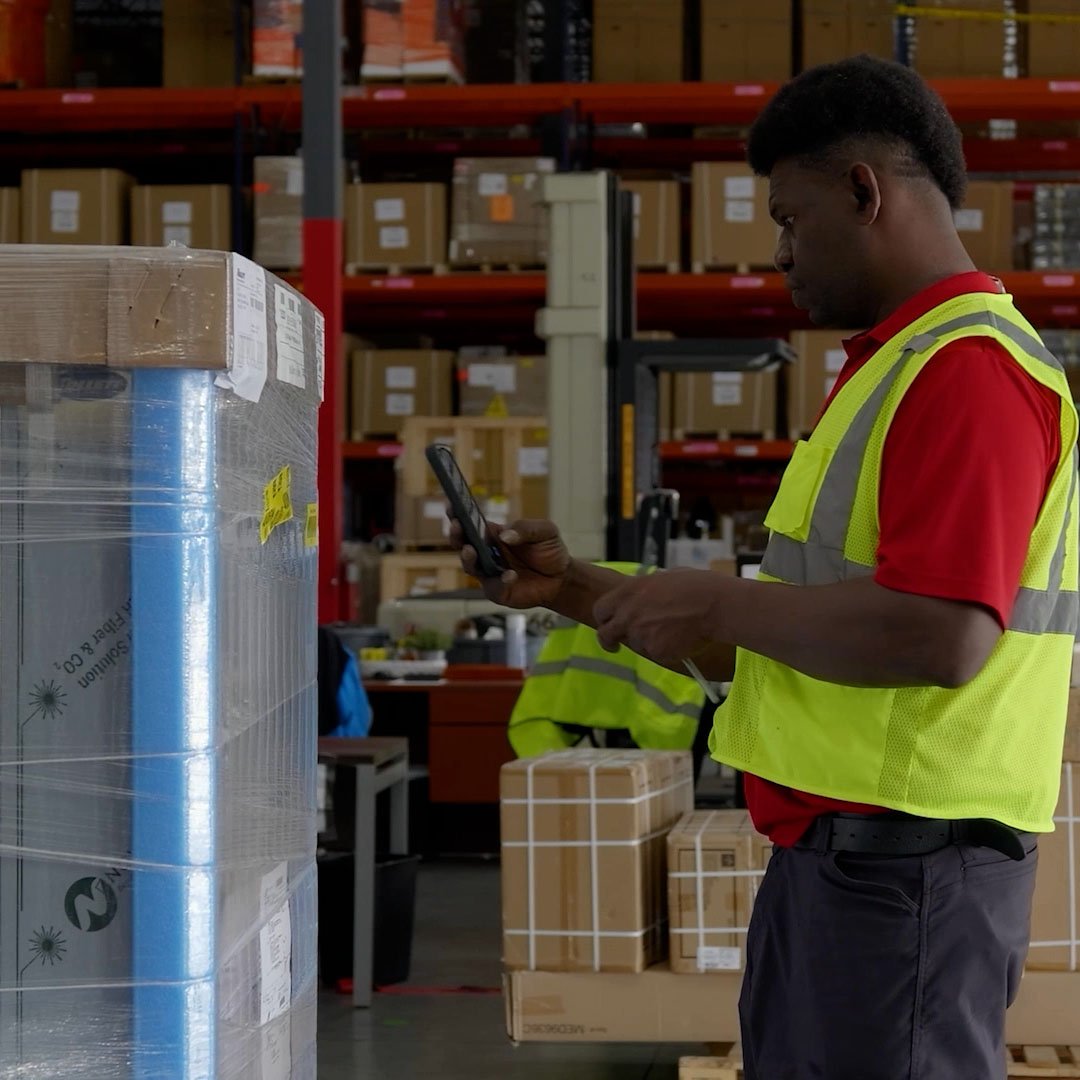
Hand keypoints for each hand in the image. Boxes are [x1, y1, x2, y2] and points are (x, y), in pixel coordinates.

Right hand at [448, 516, 571, 609]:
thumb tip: (504, 536)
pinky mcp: (499, 592)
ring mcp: (490, 573)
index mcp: (493, 535)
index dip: (458, 514)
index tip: (451, 504)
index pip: (471, 523)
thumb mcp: (544, 531)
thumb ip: (525, 529)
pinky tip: (511, 575)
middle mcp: (487, 553)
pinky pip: (494, 587)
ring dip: (468, 558)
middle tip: (456, 525)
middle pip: (463, 544)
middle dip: (457, 535)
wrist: (562, 577)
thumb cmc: (550, 549)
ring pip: (470, 566)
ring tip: (471, 550)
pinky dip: (500, 581)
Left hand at [593, 570, 719, 667]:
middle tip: (614, 646)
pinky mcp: (655, 651)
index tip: (608, 624)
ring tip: (671, 631)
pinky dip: (665, 651)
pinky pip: (656, 655)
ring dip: (647, 642)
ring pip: (636, 645)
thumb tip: (642, 596)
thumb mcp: (662, 579)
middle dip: (608, 642)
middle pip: (605, 634)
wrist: (716, 605)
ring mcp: (640, 635)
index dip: (604, 618)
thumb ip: (644, 591)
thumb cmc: (696, 587)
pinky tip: (681, 639)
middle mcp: (628, 615)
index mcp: (628, 592)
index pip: (600, 609)